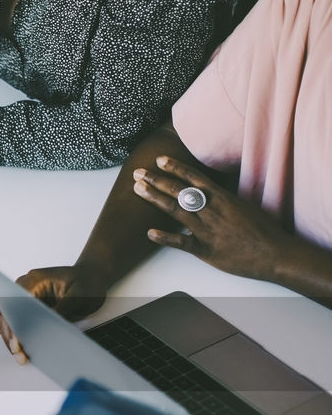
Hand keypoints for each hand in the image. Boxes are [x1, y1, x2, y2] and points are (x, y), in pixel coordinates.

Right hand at [0, 266, 108, 363]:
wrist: (92, 277)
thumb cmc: (86, 281)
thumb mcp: (79, 296)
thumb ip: (62, 310)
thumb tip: (47, 329)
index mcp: (34, 280)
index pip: (14, 304)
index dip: (12, 325)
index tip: (16, 342)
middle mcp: (25, 288)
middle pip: (6, 314)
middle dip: (11, 336)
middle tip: (19, 355)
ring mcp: (25, 298)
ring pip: (8, 321)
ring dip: (12, 339)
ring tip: (21, 357)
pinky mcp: (29, 308)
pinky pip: (17, 324)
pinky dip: (19, 337)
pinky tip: (26, 349)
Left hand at [134, 157, 296, 280]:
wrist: (276, 254)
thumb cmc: (262, 230)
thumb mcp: (243, 206)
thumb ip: (223, 199)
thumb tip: (209, 190)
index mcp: (223, 198)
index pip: (195, 178)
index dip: (176, 168)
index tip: (159, 160)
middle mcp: (213, 211)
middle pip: (180, 191)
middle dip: (157, 180)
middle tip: (138, 172)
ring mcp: (208, 230)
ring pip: (177, 211)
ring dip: (155, 199)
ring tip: (138, 189)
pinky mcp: (206, 250)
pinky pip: (182, 243)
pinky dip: (166, 238)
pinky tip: (149, 232)